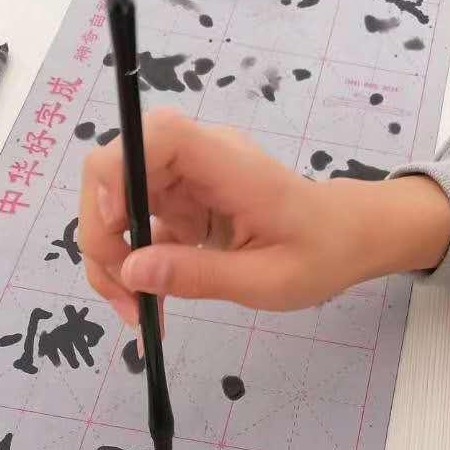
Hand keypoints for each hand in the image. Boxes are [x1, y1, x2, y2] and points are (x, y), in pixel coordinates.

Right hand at [78, 108, 449, 325]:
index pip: (153, 135)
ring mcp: (183, 180)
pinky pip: (136, 230)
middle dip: (104, 238)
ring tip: (138, 313)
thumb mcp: (267, 279)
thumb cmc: (321, 251)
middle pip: (114, 174)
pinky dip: (134, 269)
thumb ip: (199, 275)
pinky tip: (149, 308)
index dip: (117, 174)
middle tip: (126, 299)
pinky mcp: (179, 204)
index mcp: (224, 162)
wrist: (346, 237)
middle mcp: (195, 159)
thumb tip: (133, 272)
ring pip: (115, 206)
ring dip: (113, 261)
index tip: (119, 232)